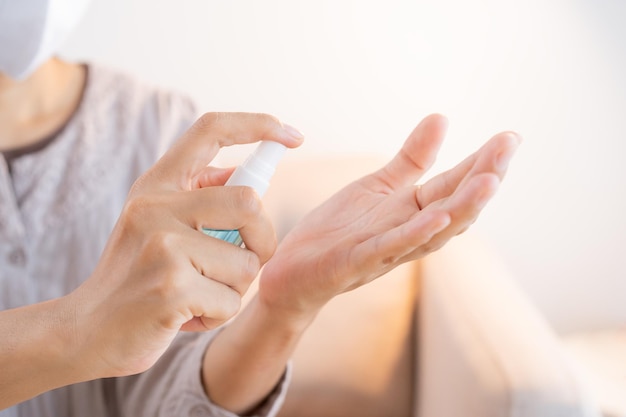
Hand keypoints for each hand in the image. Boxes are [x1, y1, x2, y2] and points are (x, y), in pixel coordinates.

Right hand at [63, 113, 302, 378]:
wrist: (88, 331)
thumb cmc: (136, 277)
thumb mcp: (155, 223)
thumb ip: (196, 195)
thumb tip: (241, 170)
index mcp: (156, 184)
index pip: (211, 130)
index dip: (257, 124)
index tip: (293, 135)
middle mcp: (155, 205)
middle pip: (250, 202)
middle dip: (263, 240)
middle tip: (245, 262)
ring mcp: (161, 245)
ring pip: (247, 262)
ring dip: (236, 289)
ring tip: (200, 295)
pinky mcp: (170, 287)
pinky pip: (231, 302)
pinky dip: (219, 315)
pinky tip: (187, 316)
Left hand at [259, 114, 519, 316]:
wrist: (294, 271)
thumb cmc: (339, 231)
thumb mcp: (379, 186)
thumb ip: (412, 158)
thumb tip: (442, 118)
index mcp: (413, 212)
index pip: (455, 185)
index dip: (482, 163)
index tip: (509, 137)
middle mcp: (408, 233)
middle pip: (454, 206)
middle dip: (483, 178)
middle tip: (508, 147)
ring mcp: (386, 251)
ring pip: (433, 231)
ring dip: (462, 208)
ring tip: (489, 181)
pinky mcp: (358, 262)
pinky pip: (390, 248)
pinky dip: (415, 234)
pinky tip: (437, 216)